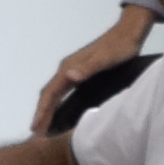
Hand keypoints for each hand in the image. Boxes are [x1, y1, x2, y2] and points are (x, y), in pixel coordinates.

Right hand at [28, 11, 151, 137]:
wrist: (129, 31)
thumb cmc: (120, 47)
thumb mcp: (105, 59)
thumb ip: (87, 68)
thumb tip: (69, 77)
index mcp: (69, 67)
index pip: (50, 92)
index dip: (42, 111)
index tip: (35, 127)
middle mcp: (67, 68)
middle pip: (48, 93)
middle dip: (41, 113)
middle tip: (35, 133)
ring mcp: (72, 69)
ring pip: (54, 92)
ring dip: (47, 108)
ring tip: (43, 126)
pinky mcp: (80, 71)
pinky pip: (62, 90)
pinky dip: (56, 102)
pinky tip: (60, 111)